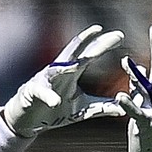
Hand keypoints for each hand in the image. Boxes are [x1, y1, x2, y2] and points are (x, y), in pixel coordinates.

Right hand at [0, 24, 125, 144]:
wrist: (28, 119)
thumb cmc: (55, 111)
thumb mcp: (82, 110)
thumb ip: (102, 107)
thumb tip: (123, 109)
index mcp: (72, 72)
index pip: (90, 54)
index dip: (103, 44)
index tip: (120, 36)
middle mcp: (59, 71)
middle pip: (75, 53)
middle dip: (87, 42)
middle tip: (101, 31)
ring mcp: (45, 80)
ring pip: (55, 69)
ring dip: (65, 67)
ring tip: (75, 66)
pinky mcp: (33, 93)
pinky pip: (41, 93)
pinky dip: (48, 97)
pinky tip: (55, 102)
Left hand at [120, 22, 151, 151]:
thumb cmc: (145, 127)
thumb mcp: (142, 102)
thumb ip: (138, 86)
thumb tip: (132, 66)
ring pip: (148, 90)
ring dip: (137, 75)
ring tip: (126, 61)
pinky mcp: (145, 125)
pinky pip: (135, 113)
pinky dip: (127, 104)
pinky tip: (119, 96)